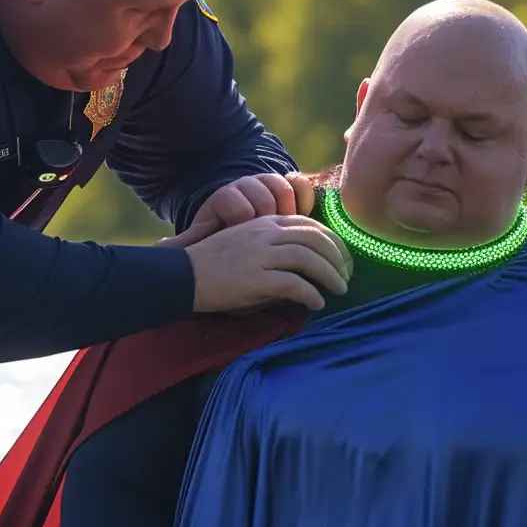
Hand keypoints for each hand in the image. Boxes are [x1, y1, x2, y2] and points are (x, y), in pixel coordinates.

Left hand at [160, 171, 322, 247]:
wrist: (238, 217)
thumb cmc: (221, 237)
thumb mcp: (204, 238)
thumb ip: (187, 243)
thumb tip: (160, 246)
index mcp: (223, 198)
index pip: (237, 206)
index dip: (244, 220)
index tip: (244, 234)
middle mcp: (245, 186)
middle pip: (263, 196)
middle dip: (269, 217)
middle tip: (272, 237)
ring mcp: (268, 183)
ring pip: (283, 189)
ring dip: (289, 210)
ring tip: (289, 232)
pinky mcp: (288, 185)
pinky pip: (300, 183)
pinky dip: (304, 199)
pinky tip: (304, 217)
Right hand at [185, 214, 350, 314]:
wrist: (181, 276)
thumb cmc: (211, 264)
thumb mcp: (244, 243)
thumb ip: (272, 246)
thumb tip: (304, 262)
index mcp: (263, 223)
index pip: (309, 225)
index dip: (332, 241)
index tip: (341, 258)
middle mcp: (265, 234)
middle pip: (315, 239)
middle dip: (338, 257)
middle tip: (346, 276)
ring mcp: (260, 256)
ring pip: (309, 259)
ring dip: (330, 275)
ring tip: (339, 290)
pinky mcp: (255, 279)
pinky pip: (294, 284)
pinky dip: (310, 294)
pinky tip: (315, 303)